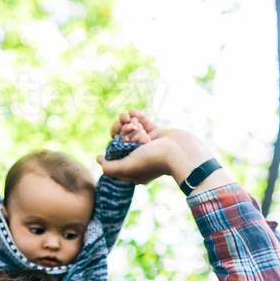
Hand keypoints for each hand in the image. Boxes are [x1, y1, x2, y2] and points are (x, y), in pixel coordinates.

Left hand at [99, 109, 214, 185]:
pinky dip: (138, 117)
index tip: (114, 135)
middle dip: (120, 129)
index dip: (112, 142)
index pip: (116, 154)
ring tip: (126, 115)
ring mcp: (150, 145)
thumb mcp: (127, 167)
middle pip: (123, 140)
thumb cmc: (153, 161)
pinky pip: (145, 124)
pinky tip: (132, 112)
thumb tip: (99, 160)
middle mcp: (140, 157)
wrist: (180, 152)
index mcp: (132, 169)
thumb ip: (110, 167)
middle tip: (120, 122)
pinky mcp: (158, 134)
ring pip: (133, 131)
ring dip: (128, 121)